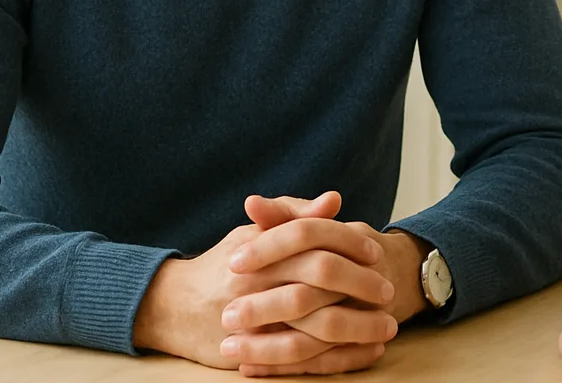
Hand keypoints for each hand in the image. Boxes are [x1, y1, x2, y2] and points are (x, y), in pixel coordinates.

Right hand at [133, 191, 388, 370]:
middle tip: (387, 291)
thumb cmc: (223, 263)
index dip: (347, 244)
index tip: (375, 250)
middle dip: (358, 286)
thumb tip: (333, 200)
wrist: (173, 307)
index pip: (311, 241)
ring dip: (357, 329)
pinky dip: (340, 359)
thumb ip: (292, 213)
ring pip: (313, 328)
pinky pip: (304, 362)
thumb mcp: (252, 232)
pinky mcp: (252, 354)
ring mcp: (252, 323)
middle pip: (316, 283)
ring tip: (388, 327)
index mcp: (257, 250)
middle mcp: (253, 285)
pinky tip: (366, 352)